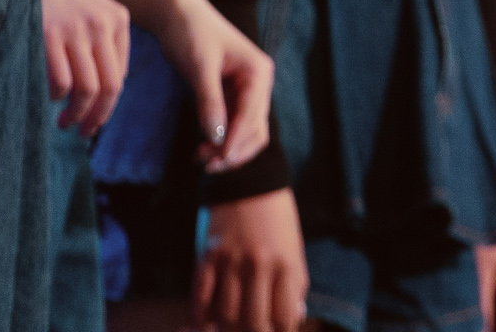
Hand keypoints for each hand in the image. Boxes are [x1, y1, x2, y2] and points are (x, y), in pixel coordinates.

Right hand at [36, 0, 132, 132]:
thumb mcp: (91, 12)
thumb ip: (103, 44)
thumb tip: (105, 94)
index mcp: (118, 20)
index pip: (119, 77)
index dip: (107, 105)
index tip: (94, 119)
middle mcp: (102, 25)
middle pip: (110, 87)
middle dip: (97, 117)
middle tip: (83, 133)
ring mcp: (77, 30)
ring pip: (87, 90)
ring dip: (76, 115)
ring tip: (65, 123)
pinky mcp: (50, 35)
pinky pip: (60, 83)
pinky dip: (55, 98)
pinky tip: (49, 98)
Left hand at [155, 0, 276, 173]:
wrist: (177, 13)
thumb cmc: (190, 32)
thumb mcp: (199, 66)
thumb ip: (209, 101)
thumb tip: (217, 138)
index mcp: (258, 72)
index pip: (252, 117)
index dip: (235, 142)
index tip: (214, 161)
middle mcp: (259, 82)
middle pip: (255, 130)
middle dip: (233, 151)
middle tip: (205, 166)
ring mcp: (247, 90)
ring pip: (246, 132)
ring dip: (228, 150)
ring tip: (201, 161)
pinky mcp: (232, 95)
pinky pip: (233, 126)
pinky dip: (221, 141)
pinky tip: (202, 150)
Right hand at [194, 188, 306, 331]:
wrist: (248, 178)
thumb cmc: (276, 218)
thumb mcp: (294, 248)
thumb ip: (295, 283)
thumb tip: (294, 317)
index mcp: (286, 264)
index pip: (285, 317)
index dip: (281, 331)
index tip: (275, 329)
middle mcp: (259, 265)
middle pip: (253, 322)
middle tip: (250, 331)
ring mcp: (230, 262)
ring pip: (225, 316)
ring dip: (227, 328)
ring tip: (230, 327)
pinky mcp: (206, 257)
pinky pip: (200, 299)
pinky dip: (201, 318)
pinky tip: (206, 324)